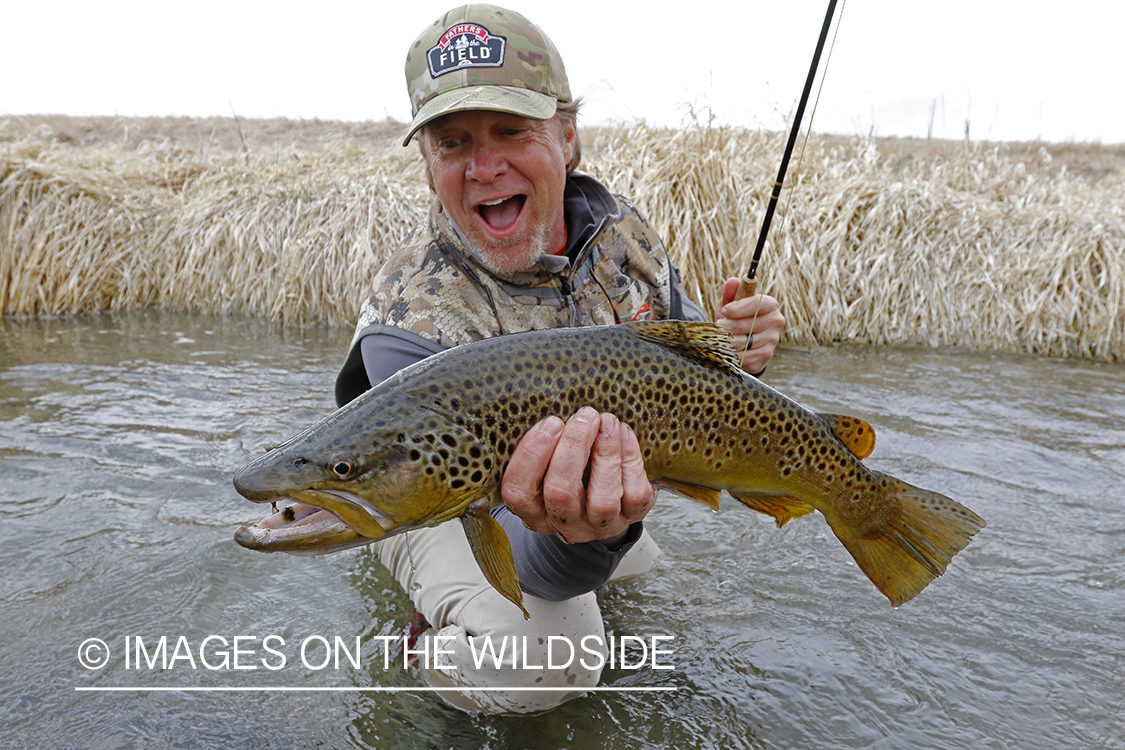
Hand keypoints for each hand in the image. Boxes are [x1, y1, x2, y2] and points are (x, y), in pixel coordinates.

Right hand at [500, 406, 655, 546]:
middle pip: (561, 493)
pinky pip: (633, 494)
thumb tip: (551, 403)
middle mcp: (564, 523)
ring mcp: (599, 525)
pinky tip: (623, 433)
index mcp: (533, 510)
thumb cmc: (571, 471)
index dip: (532, 455)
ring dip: (605, 453)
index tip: (550, 422)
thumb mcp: (547, 463)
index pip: (519, 492)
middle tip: (584, 415)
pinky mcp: (631, 517)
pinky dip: (630, 458)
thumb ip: (544, 443)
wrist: (608, 500)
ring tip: (606, 420)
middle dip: (573, 447)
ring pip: (601, 499)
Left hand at [715, 277, 784, 374]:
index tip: (725, 311)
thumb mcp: (731, 304)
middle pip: (747, 325)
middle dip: (727, 327)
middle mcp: (776, 321)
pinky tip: (728, 350)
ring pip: (743, 342)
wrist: (744, 341)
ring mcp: (772, 340)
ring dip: (727, 341)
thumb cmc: (736, 318)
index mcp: (770, 304)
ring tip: (721, 338)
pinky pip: (743, 357)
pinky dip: (732, 354)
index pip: (757, 304)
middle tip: (718, 327)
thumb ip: (731, 293)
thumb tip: (733, 281)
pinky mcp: (766, 356)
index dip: (738, 308)